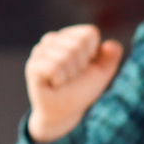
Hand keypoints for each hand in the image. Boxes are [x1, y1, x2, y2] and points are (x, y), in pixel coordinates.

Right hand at [25, 25, 123, 142]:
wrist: (66, 111)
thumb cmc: (82, 88)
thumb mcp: (102, 72)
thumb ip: (111, 57)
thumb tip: (111, 43)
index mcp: (69, 37)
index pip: (89, 33)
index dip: (94, 52)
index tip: (86, 65)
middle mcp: (52, 40)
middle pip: (79, 44)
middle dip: (82, 65)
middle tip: (74, 76)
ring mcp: (40, 52)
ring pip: (66, 56)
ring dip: (71, 75)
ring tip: (64, 81)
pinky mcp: (32, 66)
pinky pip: (54, 67)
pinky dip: (60, 80)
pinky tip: (55, 84)